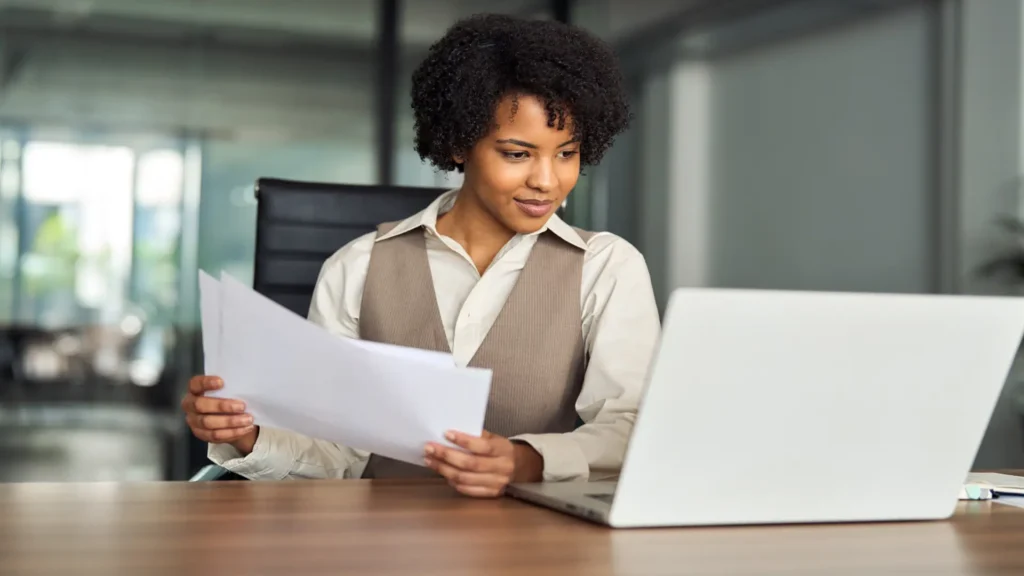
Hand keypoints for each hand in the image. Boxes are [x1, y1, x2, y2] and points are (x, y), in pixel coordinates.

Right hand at [181, 375, 257, 454]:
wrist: (227, 417)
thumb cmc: (227, 398)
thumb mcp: (227, 390)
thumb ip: (230, 388)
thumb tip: (246, 386)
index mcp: (194, 390)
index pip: (195, 384)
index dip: (206, 383)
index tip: (222, 382)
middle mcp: (190, 405)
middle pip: (200, 405)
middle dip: (221, 406)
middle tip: (242, 406)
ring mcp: (193, 421)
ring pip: (208, 423)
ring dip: (230, 422)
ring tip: (248, 419)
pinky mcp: (201, 434)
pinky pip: (215, 435)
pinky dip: (232, 432)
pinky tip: (245, 428)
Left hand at [424, 430, 542, 496]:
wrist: (518, 466)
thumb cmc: (499, 449)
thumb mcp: (493, 438)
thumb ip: (476, 436)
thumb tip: (450, 434)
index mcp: (503, 450)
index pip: (481, 446)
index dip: (463, 441)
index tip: (446, 434)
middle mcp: (501, 468)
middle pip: (470, 464)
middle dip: (446, 456)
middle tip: (429, 448)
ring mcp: (496, 483)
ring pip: (465, 478)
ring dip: (444, 469)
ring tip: (430, 460)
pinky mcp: (490, 494)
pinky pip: (467, 490)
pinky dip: (452, 482)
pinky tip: (443, 473)